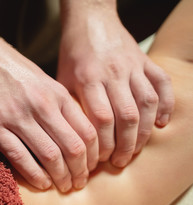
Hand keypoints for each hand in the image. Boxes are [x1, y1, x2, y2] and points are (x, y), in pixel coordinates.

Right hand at [0, 36, 97, 191]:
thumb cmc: (15, 72)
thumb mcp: (45, 82)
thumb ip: (62, 106)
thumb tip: (79, 136)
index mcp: (57, 94)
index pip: (87, 132)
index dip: (92, 156)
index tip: (90, 168)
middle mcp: (41, 105)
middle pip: (72, 147)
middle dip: (79, 172)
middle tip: (78, 184)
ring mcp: (16, 115)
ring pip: (49, 155)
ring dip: (59, 177)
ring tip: (62, 187)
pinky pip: (19, 156)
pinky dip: (34, 175)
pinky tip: (40, 184)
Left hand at [57, 3, 174, 167]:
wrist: (90, 21)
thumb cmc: (73, 53)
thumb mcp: (62, 79)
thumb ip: (69, 106)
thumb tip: (74, 138)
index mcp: (89, 79)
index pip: (101, 119)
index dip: (104, 144)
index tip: (101, 159)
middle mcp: (113, 73)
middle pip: (126, 116)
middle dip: (125, 145)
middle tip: (120, 162)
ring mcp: (132, 66)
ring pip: (147, 104)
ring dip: (144, 132)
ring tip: (135, 149)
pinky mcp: (145, 60)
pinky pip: (162, 84)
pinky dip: (165, 105)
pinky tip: (161, 123)